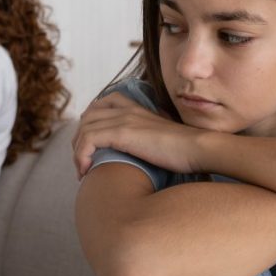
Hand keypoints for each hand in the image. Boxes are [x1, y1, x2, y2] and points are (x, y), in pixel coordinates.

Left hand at [71, 92, 208, 177]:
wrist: (198, 148)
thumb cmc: (185, 150)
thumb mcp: (161, 138)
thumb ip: (146, 138)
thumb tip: (139, 154)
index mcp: (136, 107)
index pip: (100, 104)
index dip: (89, 123)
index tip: (90, 147)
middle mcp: (127, 108)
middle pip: (87, 116)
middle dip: (79, 139)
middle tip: (82, 162)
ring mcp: (124, 118)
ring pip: (84, 128)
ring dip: (77, 151)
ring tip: (82, 170)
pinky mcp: (122, 132)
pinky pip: (88, 140)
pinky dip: (80, 156)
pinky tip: (86, 171)